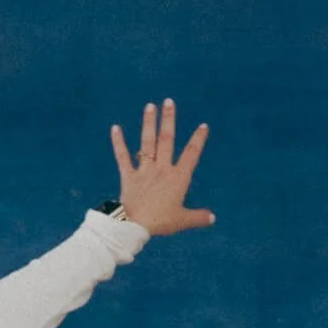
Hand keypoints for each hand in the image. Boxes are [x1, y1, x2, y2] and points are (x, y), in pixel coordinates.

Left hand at [109, 97, 214, 236]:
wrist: (135, 226)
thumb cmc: (160, 223)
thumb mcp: (182, 220)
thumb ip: (198, 217)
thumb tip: (213, 218)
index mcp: (178, 178)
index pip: (191, 154)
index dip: (198, 140)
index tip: (203, 126)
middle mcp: (162, 169)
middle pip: (166, 140)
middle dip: (168, 119)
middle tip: (169, 101)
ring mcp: (144, 171)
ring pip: (147, 143)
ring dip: (149, 123)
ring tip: (150, 106)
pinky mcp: (128, 176)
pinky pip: (122, 157)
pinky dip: (118, 143)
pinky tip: (115, 128)